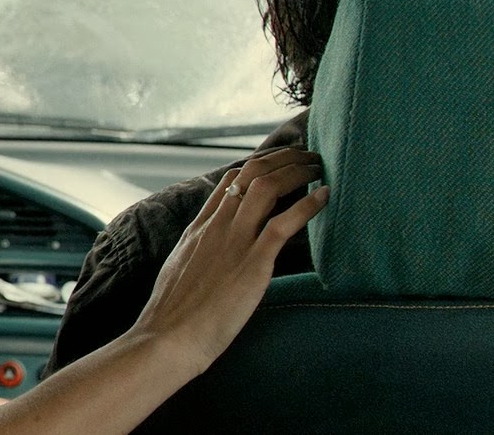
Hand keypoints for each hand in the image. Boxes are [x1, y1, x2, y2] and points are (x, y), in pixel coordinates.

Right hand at [128, 148, 327, 375]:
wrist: (167, 338)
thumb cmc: (173, 317)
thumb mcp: (181, 272)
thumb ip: (199, 256)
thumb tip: (210, 258)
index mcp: (199, 228)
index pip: (229, 181)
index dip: (259, 165)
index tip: (281, 162)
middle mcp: (216, 227)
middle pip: (251, 172)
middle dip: (282, 158)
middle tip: (306, 155)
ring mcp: (234, 242)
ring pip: (267, 187)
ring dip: (297, 171)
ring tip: (318, 166)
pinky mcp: (252, 263)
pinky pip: (283, 223)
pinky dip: (308, 205)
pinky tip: (325, 196)